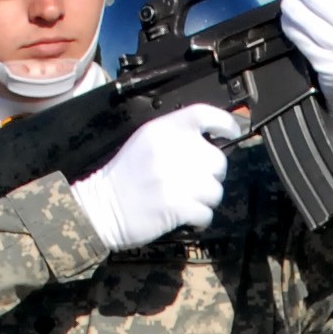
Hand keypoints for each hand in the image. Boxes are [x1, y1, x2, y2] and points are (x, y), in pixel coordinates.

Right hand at [71, 105, 239, 251]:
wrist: (100, 208)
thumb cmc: (125, 177)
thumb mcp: (145, 143)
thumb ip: (175, 138)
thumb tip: (211, 143)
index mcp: (161, 130)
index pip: (202, 114)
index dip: (225, 123)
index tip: (232, 133)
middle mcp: (170, 150)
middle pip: (217, 160)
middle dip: (212, 176)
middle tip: (196, 183)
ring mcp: (174, 178)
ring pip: (215, 190)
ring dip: (205, 200)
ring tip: (187, 201)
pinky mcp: (176, 205)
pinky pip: (206, 213)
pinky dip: (200, 219)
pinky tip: (186, 216)